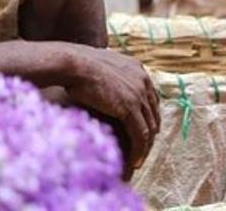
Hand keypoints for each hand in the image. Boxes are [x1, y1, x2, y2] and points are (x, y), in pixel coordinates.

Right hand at [58, 45, 159, 173]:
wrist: (72, 64)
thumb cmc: (76, 64)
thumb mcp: (99, 65)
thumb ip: (108, 74)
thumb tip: (100, 79)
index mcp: (137, 69)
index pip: (151, 96)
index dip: (149, 114)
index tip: (145, 128)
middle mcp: (142, 80)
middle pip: (153, 113)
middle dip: (150, 133)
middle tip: (143, 148)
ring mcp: (138, 94)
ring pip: (149, 127)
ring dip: (145, 147)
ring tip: (139, 160)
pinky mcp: (130, 108)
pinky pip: (140, 135)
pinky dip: (139, 151)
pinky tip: (135, 161)